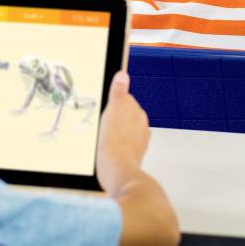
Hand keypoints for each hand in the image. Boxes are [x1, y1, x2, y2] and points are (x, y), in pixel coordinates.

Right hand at [96, 71, 150, 194]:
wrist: (118, 171)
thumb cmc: (114, 143)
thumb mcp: (112, 111)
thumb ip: (119, 92)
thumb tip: (122, 74)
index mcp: (138, 112)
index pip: (126, 100)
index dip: (113, 105)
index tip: (105, 111)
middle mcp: (142, 126)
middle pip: (126, 115)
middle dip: (115, 119)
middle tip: (102, 126)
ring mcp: (139, 140)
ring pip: (125, 130)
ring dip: (116, 133)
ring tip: (104, 140)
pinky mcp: (134, 154)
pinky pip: (125, 145)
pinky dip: (118, 145)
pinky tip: (109, 150)